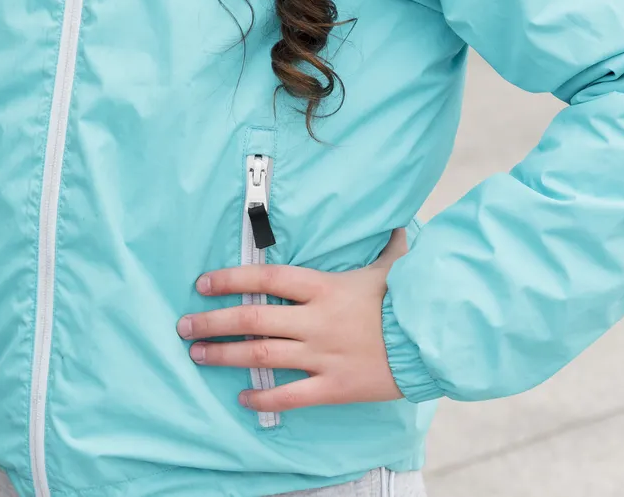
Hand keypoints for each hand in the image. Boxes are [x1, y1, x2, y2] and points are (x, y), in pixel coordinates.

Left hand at [176, 228, 410, 414]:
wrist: (438, 342)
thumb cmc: (411, 301)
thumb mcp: (393, 266)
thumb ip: (386, 247)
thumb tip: (396, 225)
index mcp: (323, 287)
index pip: (265, 278)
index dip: (229, 279)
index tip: (202, 283)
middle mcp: (316, 320)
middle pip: (252, 319)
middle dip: (212, 321)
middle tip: (184, 325)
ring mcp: (324, 354)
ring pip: (262, 355)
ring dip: (225, 355)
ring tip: (198, 355)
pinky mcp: (335, 385)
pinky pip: (291, 395)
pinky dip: (263, 398)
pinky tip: (242, 398)